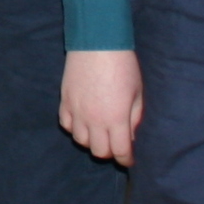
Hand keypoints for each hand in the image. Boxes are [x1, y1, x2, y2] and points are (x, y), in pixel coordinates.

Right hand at [59, 50, 143, 164]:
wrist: (97, 43)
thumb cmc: (123, 66)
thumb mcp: (138, 93)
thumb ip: (135, 118)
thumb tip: (129, 135)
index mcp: (116, 119)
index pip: (120, 151)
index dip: (126, 160)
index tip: (129, 160)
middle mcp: (95, 120)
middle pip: (99, 151)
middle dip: (110, 152)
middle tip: (115, 145)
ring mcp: (77, 111)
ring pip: (80, 140)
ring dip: (91, 141)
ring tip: (99, 133)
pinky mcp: (65, 101)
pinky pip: (66, 125)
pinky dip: (75, 128)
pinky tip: (83, 122)